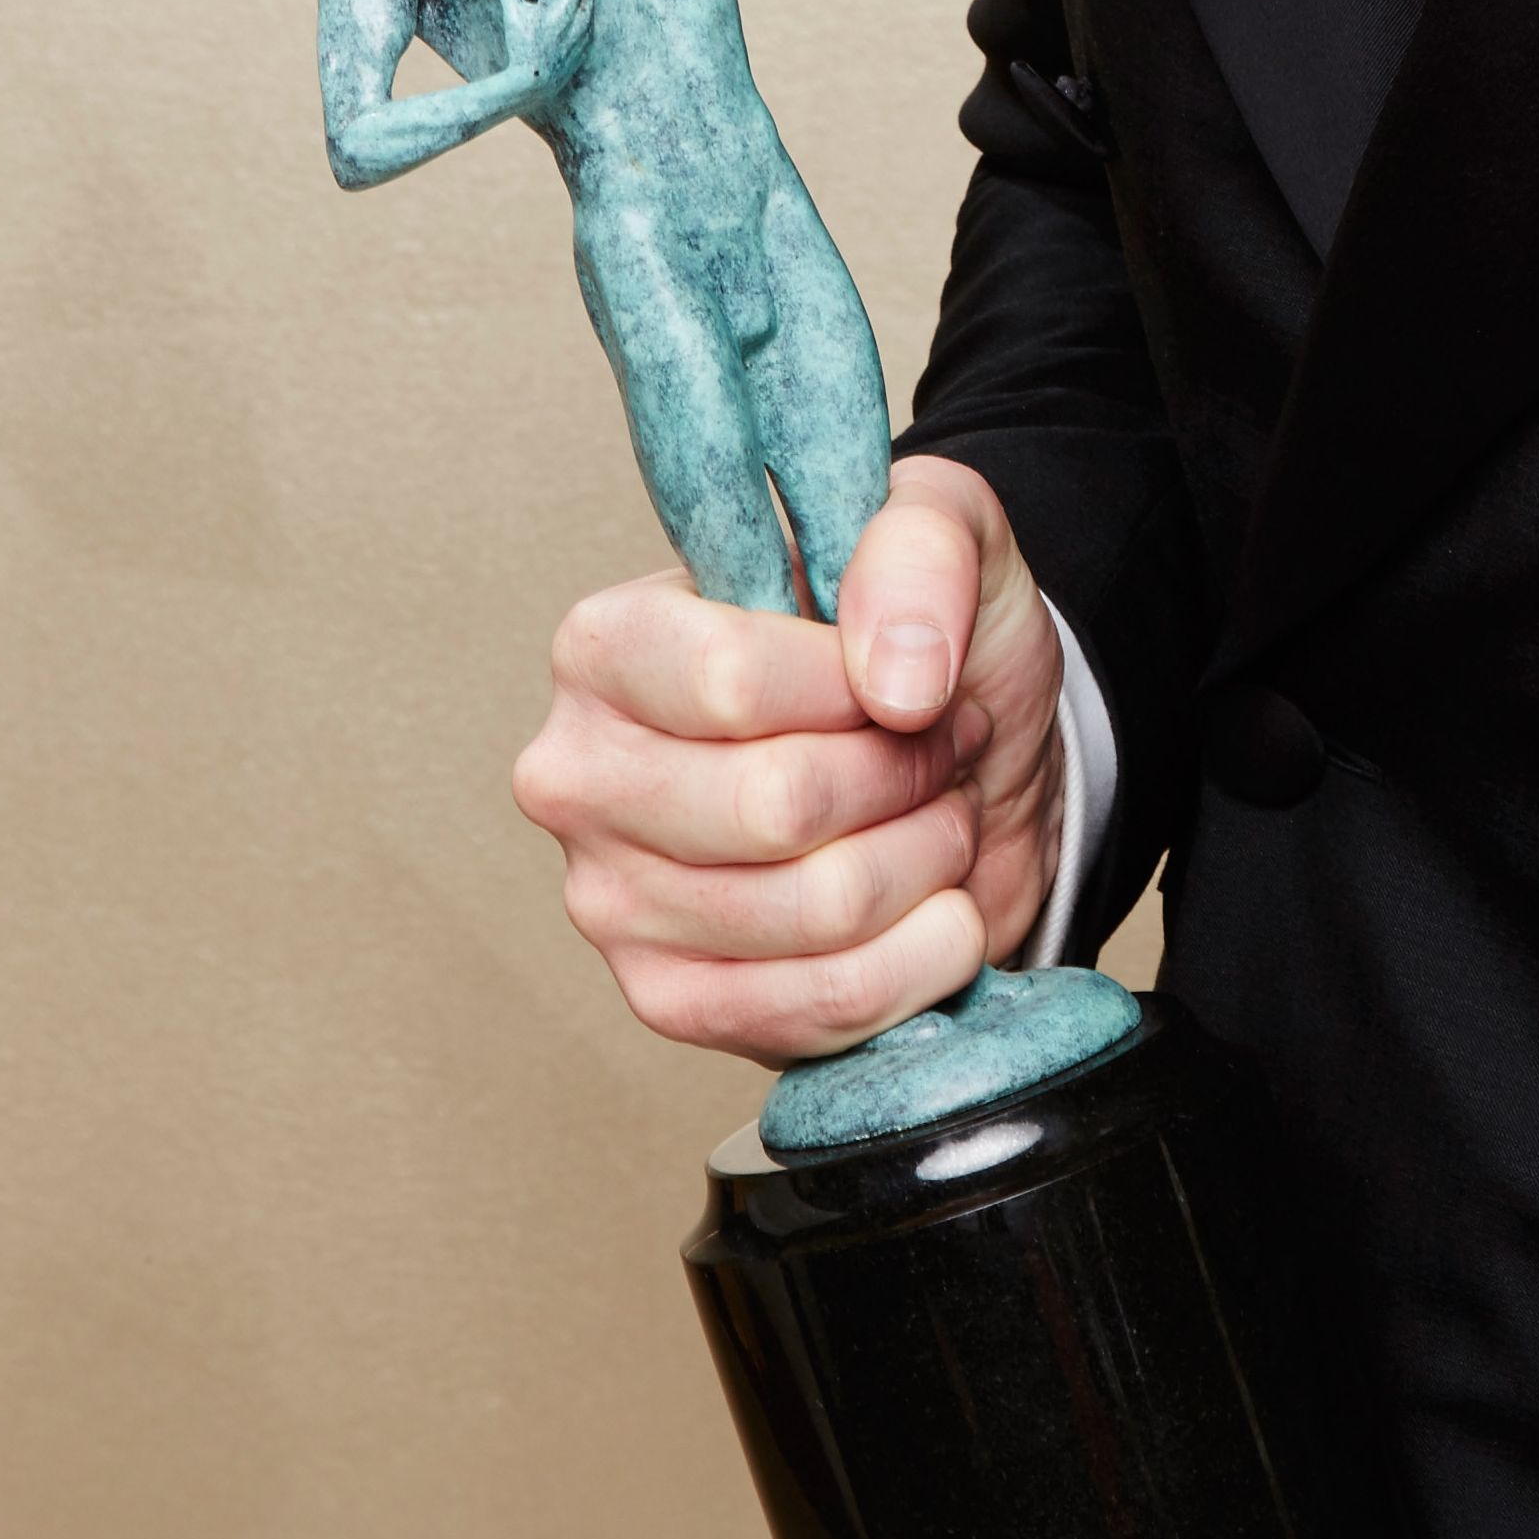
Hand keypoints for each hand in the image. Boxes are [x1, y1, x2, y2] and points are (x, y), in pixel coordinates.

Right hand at [501, 0, 596, 107]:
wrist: (533, 84)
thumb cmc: (520, 47)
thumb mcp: (512, 14)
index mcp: (565, 7)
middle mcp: (581, 18)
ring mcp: (587, 32)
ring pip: (590, 1)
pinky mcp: (588, 44)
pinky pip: (589, 18)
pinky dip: (581, 8)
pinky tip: (567, 9)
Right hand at [513, 456, 1070, 1060]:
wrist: (960, 767)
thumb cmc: (917, 643)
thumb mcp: (944, 533)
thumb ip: (919, 551)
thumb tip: (897, 678)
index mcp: (605, 646)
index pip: (734, 684)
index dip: (863, 689)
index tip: (914, 676)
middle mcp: (578, 776)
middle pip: (777, 806)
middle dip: (908, 778)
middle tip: (941, 749)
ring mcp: (611, 904)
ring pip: (818, 909)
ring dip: (928, 859)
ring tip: (935, 815)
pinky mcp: (671, 1001)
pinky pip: (822, 1005)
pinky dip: (923, 958)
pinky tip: (935, 908)